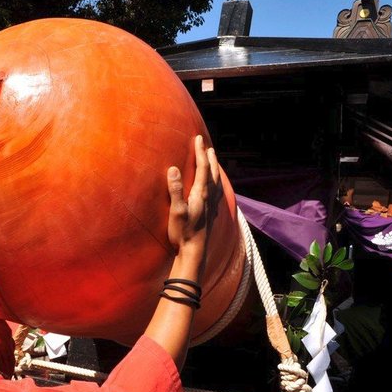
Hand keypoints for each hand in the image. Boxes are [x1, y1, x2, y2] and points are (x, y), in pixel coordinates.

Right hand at [166, 134, 220, 259]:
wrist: (195, 252)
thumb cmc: (183, 232)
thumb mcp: (176, 211)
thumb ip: (175, 189)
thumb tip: (174, 169)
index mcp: (201, 193)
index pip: (202, 167)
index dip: (199, 152)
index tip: (197, 138)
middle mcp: (209, 197)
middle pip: (212, 172)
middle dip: (209, 157)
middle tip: (206, 145)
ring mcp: (212, 206)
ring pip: (216, 182)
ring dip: (214, 169)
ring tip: (213, 162)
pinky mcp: (212, 214)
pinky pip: (217, 193)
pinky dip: (216, 184)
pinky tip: (216, 188)